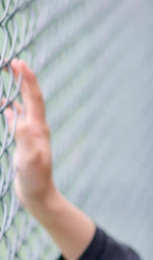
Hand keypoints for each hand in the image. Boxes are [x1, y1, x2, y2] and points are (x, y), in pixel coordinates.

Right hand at [1, 58, 56, 209]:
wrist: (39, 197)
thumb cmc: (35, 181)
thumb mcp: (29, 160)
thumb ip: (25, 139)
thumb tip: (20, 118)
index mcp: (38, 129)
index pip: (34, 99)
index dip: (28, 80)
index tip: (20, 63)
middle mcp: (37, 129)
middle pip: (31, 98)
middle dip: (24, 79)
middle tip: (13, 62)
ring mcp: (31, 135)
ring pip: (25, 106)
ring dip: (18, 90)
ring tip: (9, 76)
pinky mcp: (24, 143)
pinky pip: (18, 120)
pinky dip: (11, 108)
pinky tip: (6, 104)